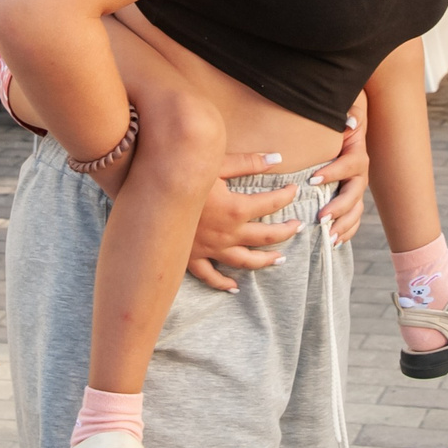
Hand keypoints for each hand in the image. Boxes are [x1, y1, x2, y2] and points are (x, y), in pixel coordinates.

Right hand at [186, 152, 304, 290]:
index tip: (294, 190)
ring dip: (265, 261)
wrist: (150, 197)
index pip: (272, 203)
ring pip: (245, 261)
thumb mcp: (216, 164)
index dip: (287, 196)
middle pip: (266, 237)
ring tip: (280, 259)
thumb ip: (248, 162)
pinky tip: (234, 288)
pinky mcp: (192, 258)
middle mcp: (227, 234)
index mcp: (236, 209)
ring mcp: (211, 249)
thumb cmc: (183, 175)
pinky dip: (223, 284)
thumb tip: (277, 159)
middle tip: (297, 227)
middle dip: (286, 232)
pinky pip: (211, 276)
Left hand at [312, 108, 367, 245]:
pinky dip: (347, 231)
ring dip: (344, 224)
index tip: (313, 180)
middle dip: (339, 207)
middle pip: (354, 193)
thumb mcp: (343, 114)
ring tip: (329, 236)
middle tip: (321, 217)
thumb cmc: (339, 122)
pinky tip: (335, 242)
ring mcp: (356, 188)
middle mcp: (359, 174)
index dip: (333, 172)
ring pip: (356, 210)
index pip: (349, 164)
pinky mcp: (352, 199)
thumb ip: (348, 115)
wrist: (348, 127)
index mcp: (356, 154)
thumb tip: (349, 122)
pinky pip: (354, 219)